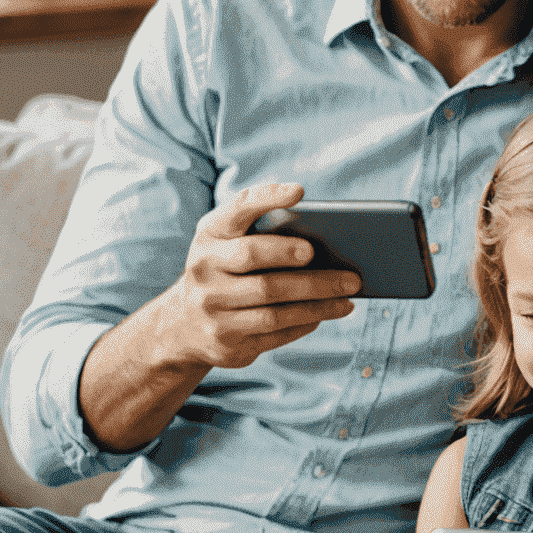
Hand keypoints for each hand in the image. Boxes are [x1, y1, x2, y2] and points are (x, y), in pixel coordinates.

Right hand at [155, 183, 360, 369]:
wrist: (182, 324)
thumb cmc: (224, 270)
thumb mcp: (228, 243)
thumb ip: (261, 229)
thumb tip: (328, 234)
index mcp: (210, 235)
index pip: (236, 210)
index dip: (266, 198)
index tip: (299, 191)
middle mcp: (204, 270)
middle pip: (256, 261)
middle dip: (302, 264)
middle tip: (347, 271)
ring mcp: (212, 309)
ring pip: (272, 307)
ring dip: (318, 302)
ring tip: (349, 294)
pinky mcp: (225, 341)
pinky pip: (274, 332)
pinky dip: (305, 322)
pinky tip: (329, 312)